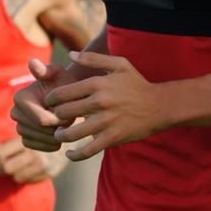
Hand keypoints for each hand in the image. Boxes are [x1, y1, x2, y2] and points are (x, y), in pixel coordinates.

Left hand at [0, 136, 64, 184]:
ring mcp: (44, 164)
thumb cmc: (41, 135)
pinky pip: (30, 181)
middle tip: (3, 167)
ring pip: (17, 177)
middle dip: (1, 169)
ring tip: (19, 167)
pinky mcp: (51, 172)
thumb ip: (6, 144)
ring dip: (15, 174)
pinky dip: (27, 177)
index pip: (0, 155)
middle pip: (6, 168)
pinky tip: (30, 170)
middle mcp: (34, 152)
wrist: (69, 137)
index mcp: (26, 140)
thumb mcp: (24, 135)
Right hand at [12, 57, 69, 151]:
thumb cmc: (65, 83)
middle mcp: (15, 113)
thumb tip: (33, 62)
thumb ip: (48, 70)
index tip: (71, 112)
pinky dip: (51, 144)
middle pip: (41, 131)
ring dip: (57, 135)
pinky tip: (61, 134)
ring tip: (65, 123)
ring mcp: (18, 126)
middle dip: (59, 127)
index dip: (60, 120)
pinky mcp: (25, 138)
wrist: (67, 96)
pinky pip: (38, 146)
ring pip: (40, 140)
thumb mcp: (59, 75)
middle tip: (70, 117)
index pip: (42, 120)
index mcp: (20, 98)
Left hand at [44, 50, 162, 161]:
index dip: (50, 100)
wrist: (160, 105)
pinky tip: (70, 153)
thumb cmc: (137, 84)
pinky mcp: (112, 138)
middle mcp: (100, 102)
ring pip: (71, 134)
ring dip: (60, 135)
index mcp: (98, 84)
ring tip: (60, 133)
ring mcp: (106, 122)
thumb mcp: (120, 65)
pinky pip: (87, 150)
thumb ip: (93, 58)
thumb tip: (71, 55)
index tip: (51, 104)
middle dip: (54, 117)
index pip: (61, 94)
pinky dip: (75, 155)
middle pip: (62, 113)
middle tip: (55, 119)